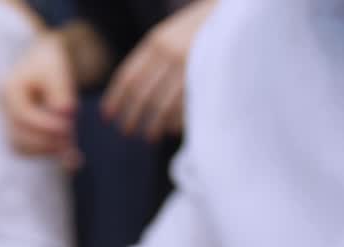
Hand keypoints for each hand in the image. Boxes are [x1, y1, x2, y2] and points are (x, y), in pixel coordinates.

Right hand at [0, 31, 79, 165]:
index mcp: (8, 88)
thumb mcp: (58, 69)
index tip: (67, 128)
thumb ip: (61, 90)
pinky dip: (45, 154)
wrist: (41, 65)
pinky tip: (68, 158)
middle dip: (44, 142)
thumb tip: (65, 112)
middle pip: (16, 135)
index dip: (44, 125)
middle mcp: (1, 107)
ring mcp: (5, 122)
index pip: (22, 114)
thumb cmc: (50, 64)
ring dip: (44, 152)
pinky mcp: (14, 132)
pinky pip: (25, 150)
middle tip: (71, 144)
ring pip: (18, 147)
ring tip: (72, 153)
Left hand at [102, 0, 215, 141]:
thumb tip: (131, 93)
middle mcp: (168, 53)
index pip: (127, 77)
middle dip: (131, 117)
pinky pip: (185, 106)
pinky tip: (171, 130)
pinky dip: (176, 121)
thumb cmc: (198, 28)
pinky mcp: (207, 75)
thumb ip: (151, 58)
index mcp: (154, 42)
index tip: (108, 116)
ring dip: (153, 125)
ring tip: (149, 136)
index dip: (115, 99)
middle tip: (127, 132)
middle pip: (141, 95)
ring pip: (162, 105)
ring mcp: (188, 65)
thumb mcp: (169, 35)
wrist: (235, 13)